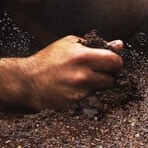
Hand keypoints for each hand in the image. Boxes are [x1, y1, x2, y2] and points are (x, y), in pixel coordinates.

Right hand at [0, 35, 123, 110]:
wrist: (28, 80)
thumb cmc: (48, 59)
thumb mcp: (68, 43)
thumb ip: (93, 43)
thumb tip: (118, 44)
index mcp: (82, 56)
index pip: (115, 61)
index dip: (115, 60)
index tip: (110, 61)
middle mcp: (83, 75)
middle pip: (112, 77)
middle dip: (108, 73)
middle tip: (98, 70)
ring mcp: (80, 92)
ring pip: (104, 89)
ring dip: (99, 84)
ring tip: (85, 79)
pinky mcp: (77, 104)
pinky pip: (93, 99)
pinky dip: (90, 94)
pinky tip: (78, 88)